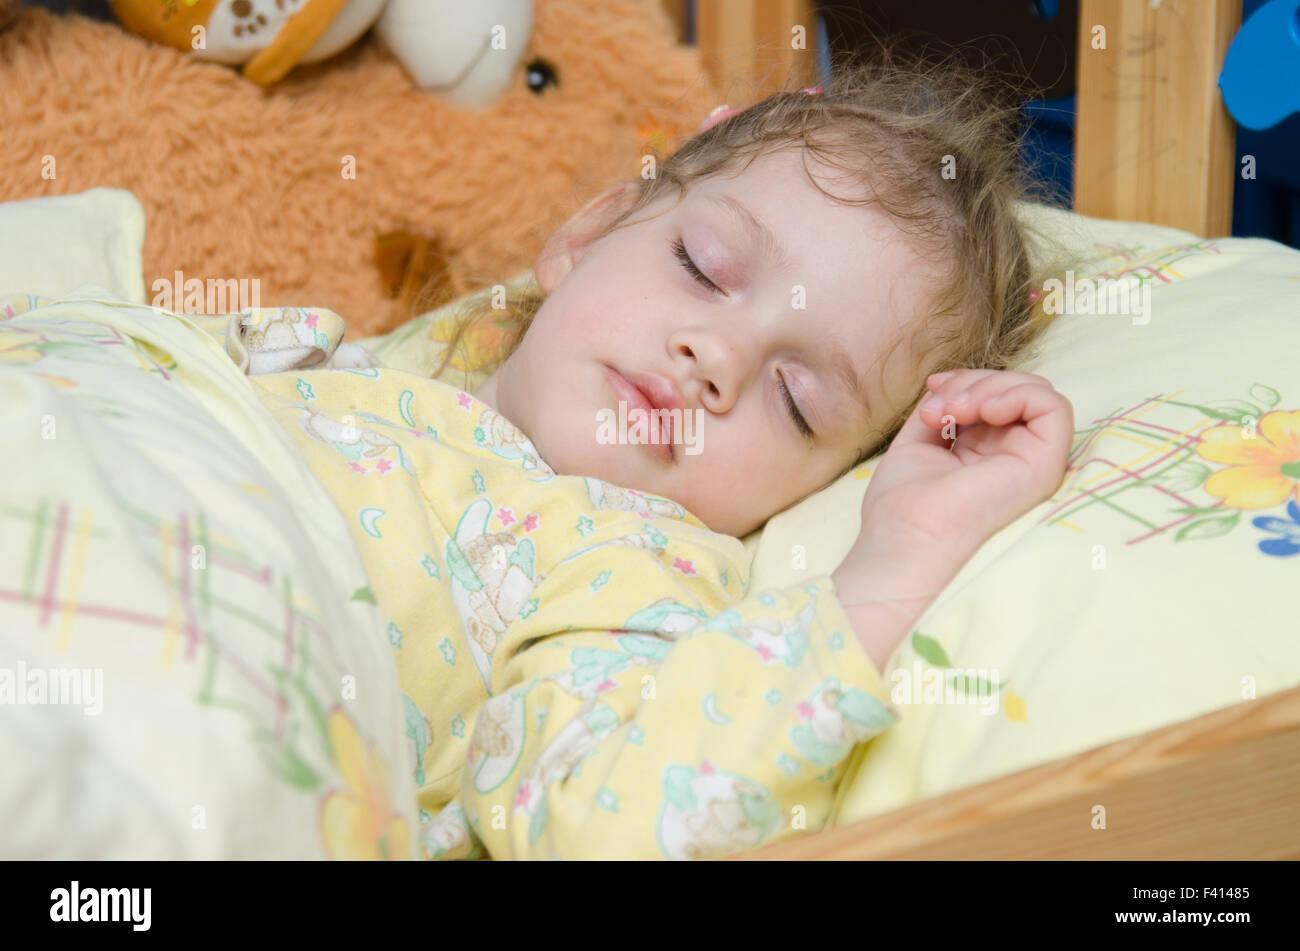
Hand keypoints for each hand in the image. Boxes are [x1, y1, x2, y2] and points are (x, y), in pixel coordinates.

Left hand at [857, 369, 1073, 551]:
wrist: (906, 535)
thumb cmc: (903, 504)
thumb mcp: (918, 439)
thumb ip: (941, 405)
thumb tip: (947, 380)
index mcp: (982, 450)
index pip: (992, 393)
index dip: (964, 379)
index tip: (932, 388)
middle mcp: (1011, 455)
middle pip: (1013, 387)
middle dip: (972, 381)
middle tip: (940, 408)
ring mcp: (1031, 461)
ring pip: (1035, 391)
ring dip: (990, 386)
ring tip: (957, 411)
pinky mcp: (1046, 465)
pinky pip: (1054, 406)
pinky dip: (1018, 394)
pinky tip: (985, 412)